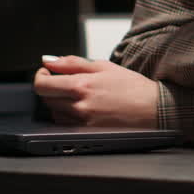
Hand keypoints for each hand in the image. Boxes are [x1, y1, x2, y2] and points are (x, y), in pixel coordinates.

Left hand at [33, 56, 158, 127]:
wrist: (154, 109)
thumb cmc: (133, 87)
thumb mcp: (104, 66)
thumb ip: (72, 62)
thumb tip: (49, 61)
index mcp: (81, 85)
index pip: (42, 84)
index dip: (40, 76)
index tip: (47, 73)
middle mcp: (78, 105)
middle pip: (45, 98)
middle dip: (50, 87)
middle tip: (64, 81)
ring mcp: (81, 121)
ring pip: (53, 111)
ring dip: (58, 101)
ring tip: (78, 95)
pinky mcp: (86, 132)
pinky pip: (64, 123)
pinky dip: (67, 114)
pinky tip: (83, 108)